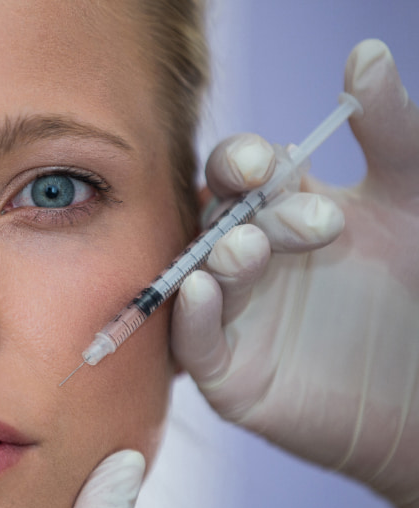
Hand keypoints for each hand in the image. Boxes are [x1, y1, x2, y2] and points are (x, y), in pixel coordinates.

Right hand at [172, 39, 418, 507]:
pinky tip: (199, 291)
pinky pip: (194, 342)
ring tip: (247, 254)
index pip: (238, 174)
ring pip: (197, 274)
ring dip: (217, 258)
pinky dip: (191, 316)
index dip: (241, 162)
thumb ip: (391, 133)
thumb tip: (363, 54)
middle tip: (316, 226)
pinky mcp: (229, 373)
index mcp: (283, 212)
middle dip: (245, 214)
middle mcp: (250, 259)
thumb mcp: (414, 203)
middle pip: (214, 219)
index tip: (267, 164)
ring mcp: (235, 315)